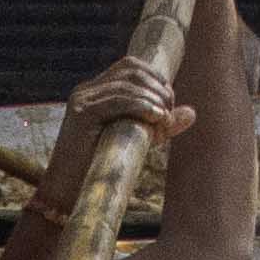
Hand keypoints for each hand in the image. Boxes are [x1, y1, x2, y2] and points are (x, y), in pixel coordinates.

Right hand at [63, 50, 186, 157]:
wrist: (67, 193)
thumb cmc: (100, 168)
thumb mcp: (137, 139)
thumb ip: (161, 124)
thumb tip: (192, 113)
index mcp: (97, 91)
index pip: (131, 66)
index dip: (156, 77)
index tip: (169, 103)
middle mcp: (87, 91)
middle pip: (131, 68)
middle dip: (157, 87)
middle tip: (169, 112)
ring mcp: (82, 100)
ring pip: (126, 84)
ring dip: (152, 99)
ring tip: (164, 119)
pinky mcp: (80, 113)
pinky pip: (117, 99)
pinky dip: (141, 105)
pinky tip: (155, 116)